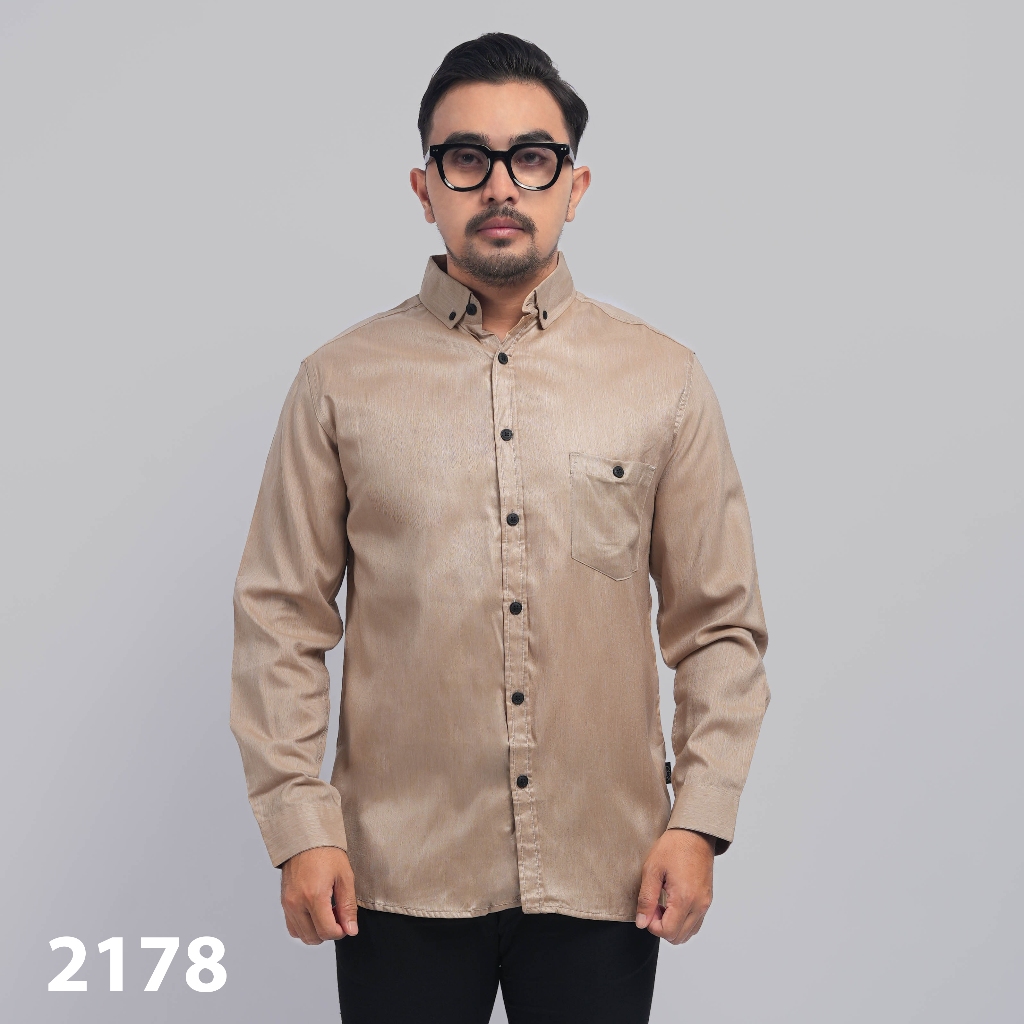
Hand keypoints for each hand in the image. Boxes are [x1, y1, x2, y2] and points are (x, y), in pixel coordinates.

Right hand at [280, 846, 358, 943]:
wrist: (306, 838)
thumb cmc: (326, 853)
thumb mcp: (345, 877)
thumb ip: (348, 906)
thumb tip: (351, 930)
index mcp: (314, 896)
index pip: (327, 931)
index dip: (341, 931)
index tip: (346, 922)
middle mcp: (297, 903)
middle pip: (313, 937)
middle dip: (329, 931)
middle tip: (338, 914)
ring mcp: (287, 904)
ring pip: (302, 935)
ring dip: (316, 931)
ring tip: (327, 912)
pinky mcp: (283, 903)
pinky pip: (292, 927)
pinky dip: (304, 927)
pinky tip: (315, 912)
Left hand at [635, 829, 714, 943]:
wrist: (695, 834)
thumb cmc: (673, 847)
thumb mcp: (652, 869)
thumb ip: (646, 899)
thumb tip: (642, 923)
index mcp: (684, 898)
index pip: (667, 932)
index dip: (652, 925)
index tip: (648, 908)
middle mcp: (699, 905)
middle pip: (678, 937)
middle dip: (661, 927)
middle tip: (653, 906)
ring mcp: (705, 904)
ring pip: (688, 933)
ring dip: (672, 925)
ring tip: (663, 904)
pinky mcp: (707, 900)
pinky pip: (695, 923)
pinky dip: (682, 921)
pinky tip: (673, 903)